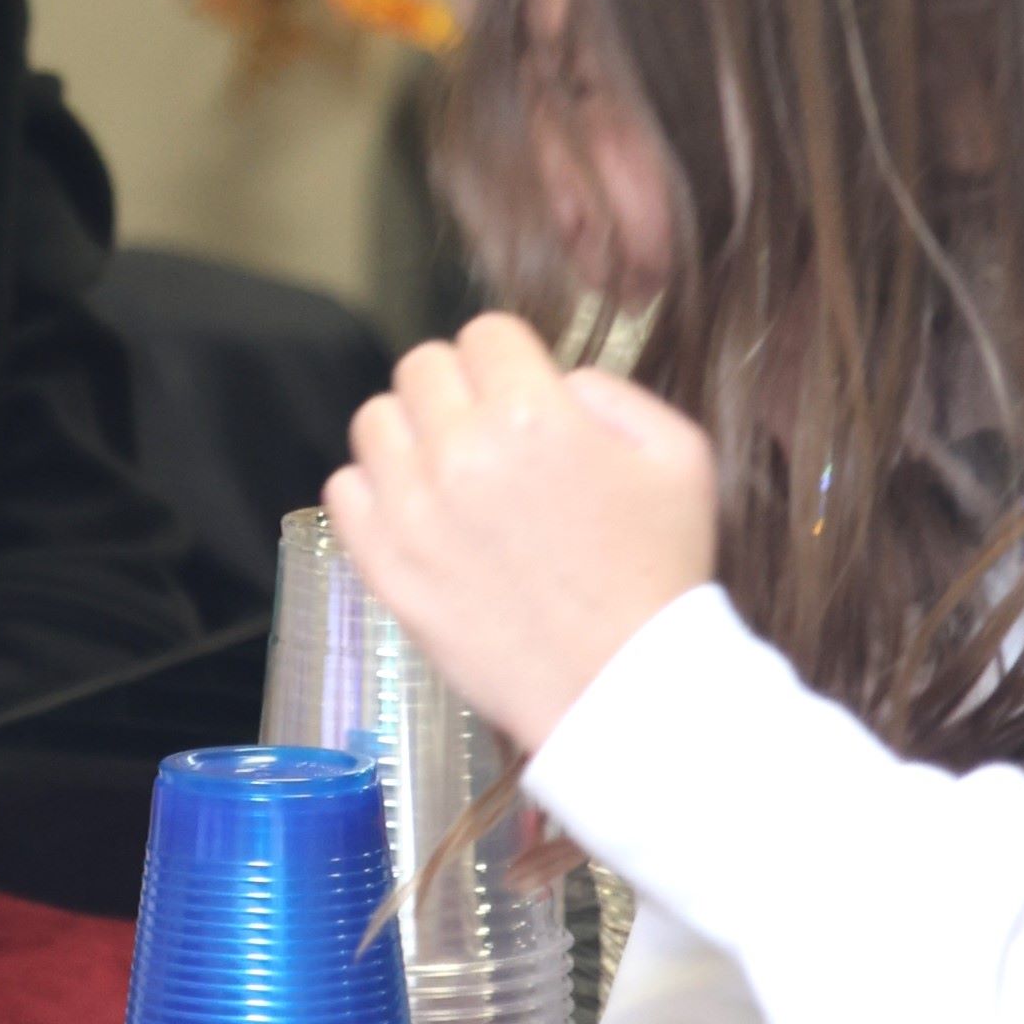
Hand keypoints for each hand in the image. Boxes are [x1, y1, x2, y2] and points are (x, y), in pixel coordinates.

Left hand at [322, 312, 717, 753]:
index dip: (510, 360)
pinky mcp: (385, 565)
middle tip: (490, 435)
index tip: (524, 395)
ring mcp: (413, 511)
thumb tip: (553, 382)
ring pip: (375, 419)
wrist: (623, 690)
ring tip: (451, 473)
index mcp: (535, 416)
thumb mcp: (679, 456)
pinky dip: (375, 492)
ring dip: (412, 435)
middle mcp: (462, 453)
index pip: (485, 334)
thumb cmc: (659, 574)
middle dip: (459, 389)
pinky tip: (419, 513)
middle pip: (421, 366)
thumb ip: (613, 392)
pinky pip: (344, 488)